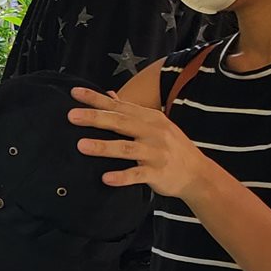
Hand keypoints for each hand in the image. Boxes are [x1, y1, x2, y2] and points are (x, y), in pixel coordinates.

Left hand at [70, 88, 212, 198]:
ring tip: (81, 145)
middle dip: (96, 118)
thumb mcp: (155, 125)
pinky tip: (105, 178)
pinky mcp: (158, 173)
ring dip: (103, 146)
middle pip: (121, 123)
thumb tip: (109, 95)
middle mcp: (153, 132)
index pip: (119, 106)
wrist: (198, 174)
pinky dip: (122, 176)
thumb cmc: (170, 147)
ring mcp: (156, 153)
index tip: (75, 92)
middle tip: (72, 115)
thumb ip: (131, 112)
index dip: (97, 99)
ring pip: (127, 148)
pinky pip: (138, 175)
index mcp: (150, 118)